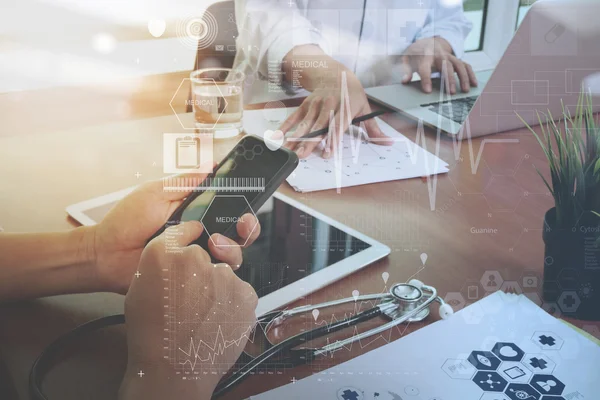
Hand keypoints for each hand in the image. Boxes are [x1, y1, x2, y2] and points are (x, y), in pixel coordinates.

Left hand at [90, 175, 260, 293]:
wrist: (106, 253)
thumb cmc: (127, 220)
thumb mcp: (157, 192)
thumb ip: (185, 181)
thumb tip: (210, 165)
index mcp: (197, 214)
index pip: (231, 210)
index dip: (245, 207)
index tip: (250, 202)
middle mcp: (202, 236)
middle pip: (239, 236)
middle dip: (248, 229)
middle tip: (242, 224)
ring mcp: (197, 258)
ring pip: (232, 258)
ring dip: (230, 248)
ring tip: (214, 243)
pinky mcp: (190, 277)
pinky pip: (213, 277)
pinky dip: (214, 270)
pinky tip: (203, 261)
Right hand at [119, 221, 257, 399]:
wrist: (174, 369)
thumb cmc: (152, 335)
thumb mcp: (139, 289)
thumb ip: (159, 262)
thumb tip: (178, 250)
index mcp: (165, 254)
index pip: (184, 233)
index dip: (185, 247)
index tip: (188, 257)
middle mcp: (197, 259)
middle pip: (206, 257)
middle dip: (201, 274)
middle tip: (190, 299)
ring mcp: (224, 276)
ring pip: (224, 276)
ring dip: (218, 289)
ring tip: (202, 315)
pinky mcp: (245, 294)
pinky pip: (240, 292)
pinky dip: (233, 304)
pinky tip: (216, 320)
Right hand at [280, 49, 392, 158]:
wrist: (335, 73)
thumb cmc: (353, 94)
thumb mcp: (365, 109)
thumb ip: (374, 129)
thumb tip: (388, 143)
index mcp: (345, 107)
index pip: (338, 126)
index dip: (332, 140)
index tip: (328, 153)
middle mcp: (329, 105)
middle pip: (319, 126)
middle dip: (310, 141)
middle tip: (303, 155)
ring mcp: (315, 104)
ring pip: (305, 123)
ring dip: (296, 138)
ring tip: (289, 150)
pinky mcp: (305, 104)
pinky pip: (294, 117)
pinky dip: (285, 126)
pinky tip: (278, 136)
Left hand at [399, 37, 476, 93]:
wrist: (428, 41)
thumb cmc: (417, 53)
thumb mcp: (407, 58)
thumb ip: (406, 69)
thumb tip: (405, 80)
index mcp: (425, 55)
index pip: (425, 68)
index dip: (426, 79)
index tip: (427, 91)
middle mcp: (439, 55)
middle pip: (446, 66)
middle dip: (449, 79)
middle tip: (451, 93)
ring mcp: (449, 57)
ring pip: (459, 65)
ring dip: (463, 78)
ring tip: (465, 90)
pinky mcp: (456, 59)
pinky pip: (466, 65)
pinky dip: (471, 74)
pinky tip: (474, 84)